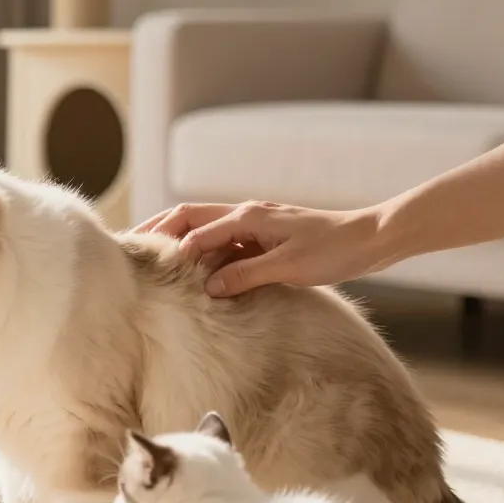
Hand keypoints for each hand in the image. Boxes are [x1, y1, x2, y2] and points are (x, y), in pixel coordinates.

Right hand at [132, 201, 389, 295]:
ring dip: (181, 241)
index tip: (143, 264)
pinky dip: (206, 253)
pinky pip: (226, 243)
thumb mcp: (286, 268)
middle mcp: (246, 214)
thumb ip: (243, 276)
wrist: (372, 239)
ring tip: (156, 260)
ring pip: (206, 229)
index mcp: (246, 217)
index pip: (193, 230)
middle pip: (189, 217)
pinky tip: (199, 271)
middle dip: (159, 229)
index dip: (167, 247)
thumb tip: (208, 287)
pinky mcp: (266, 236)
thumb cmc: (334, 251)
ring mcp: (256, 224)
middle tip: (131, 247)